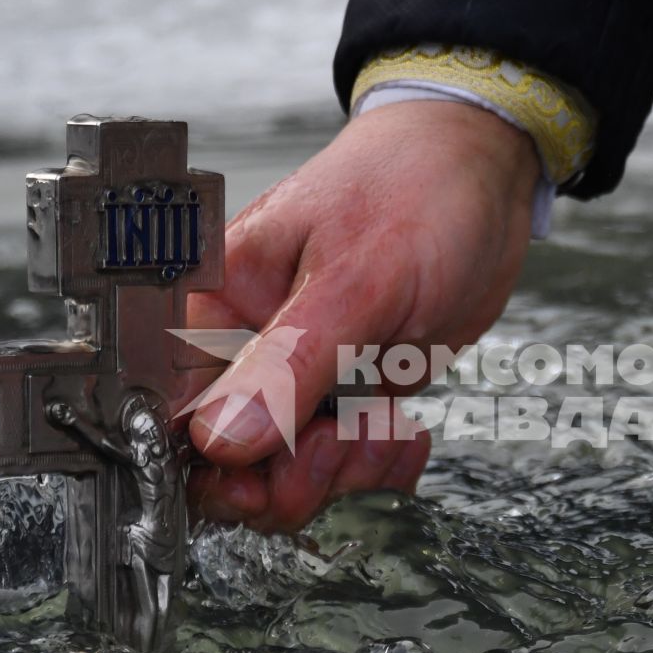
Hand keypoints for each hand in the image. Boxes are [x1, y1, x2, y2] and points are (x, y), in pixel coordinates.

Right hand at [182, 98, 537, 531]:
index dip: (204, 463)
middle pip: (223, 461)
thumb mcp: (357, 279)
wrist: (484, 172)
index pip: (169, 406)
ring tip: (386, 425)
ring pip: (286, 472)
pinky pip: (341, 462)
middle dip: (284, 475)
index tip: (257, 480)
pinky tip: (403, 431)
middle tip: (335, 448)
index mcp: (213, 301)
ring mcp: (295, 375)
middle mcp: (243, 345)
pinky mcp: (342, 393)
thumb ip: (288, 363)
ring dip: (342, 469)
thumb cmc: (414, 188)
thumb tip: (218, 440)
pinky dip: (376, 462)